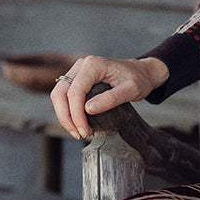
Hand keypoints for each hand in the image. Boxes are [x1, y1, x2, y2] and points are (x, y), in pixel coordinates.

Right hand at [50, 54, 168, 139]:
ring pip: (58, 95)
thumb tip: (88, 109)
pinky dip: (67, 111)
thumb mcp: (131, 90)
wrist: (141, 72)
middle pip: (60, 93)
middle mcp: (81, 66)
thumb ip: (111, 99)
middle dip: (66, 117)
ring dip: (64, 116)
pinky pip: (64, 96)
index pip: (75, 91)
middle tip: (79, 134)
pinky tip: (77, 123)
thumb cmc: (138, 79)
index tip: (85, 130)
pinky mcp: (77, 79)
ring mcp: (77, 71)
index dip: (76, 114)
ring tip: (78, 132)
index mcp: (93, 65)